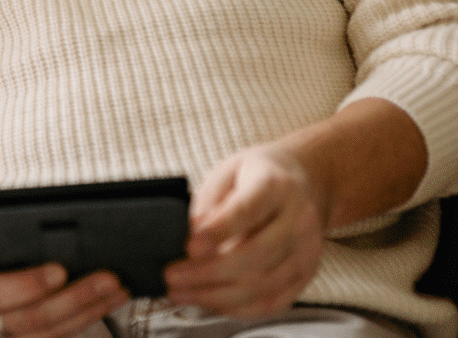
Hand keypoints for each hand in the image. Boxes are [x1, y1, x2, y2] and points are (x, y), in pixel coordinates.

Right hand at [0, 209, 125, 337]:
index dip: (28, 285)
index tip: (60, 269)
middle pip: (30, 320)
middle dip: (73, 299)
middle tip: (107, 278)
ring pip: (46, 334)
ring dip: (86, 313)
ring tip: (116, 290)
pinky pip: (51, 336)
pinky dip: (80, 320)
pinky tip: (104, 303)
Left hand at [164, 144, 325, 317]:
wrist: (302, 181)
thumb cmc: (258, 175)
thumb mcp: (227, 172)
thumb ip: (207, 201)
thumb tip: (189, 233)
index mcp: (276, 185)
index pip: (248, 210)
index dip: (218, 231)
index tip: (189, 246)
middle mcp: (299, 220)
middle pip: (257, 254)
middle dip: (209, 271)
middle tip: (173, 275)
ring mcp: (307, 251)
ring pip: (263, 284)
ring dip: (216, 295)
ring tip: (180, 292)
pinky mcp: (305, 275)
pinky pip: (272, 303)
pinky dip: (236, 308)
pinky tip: (208, 301)